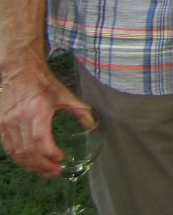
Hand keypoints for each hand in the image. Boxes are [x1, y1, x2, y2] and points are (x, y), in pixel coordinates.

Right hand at [0, 60, 95, 176]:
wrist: (19, 71)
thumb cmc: (43, 82)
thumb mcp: (64, 94)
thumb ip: (80, 110)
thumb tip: (94, 124)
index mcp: (36, 110)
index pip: (39, 138)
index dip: (49, 152)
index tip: (61, 158)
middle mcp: (19, 119)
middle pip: (28, 150)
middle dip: (42, 165)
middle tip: (55, 171)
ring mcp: (7, 123)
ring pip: (17, 152)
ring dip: (30, 165)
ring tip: (45, 171)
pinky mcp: (1, 126)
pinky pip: (9, 148)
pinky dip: (20, 159)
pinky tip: (31, 163)